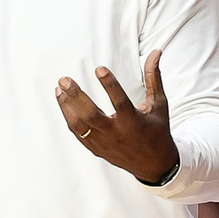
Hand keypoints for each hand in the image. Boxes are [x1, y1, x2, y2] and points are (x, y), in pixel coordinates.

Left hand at [54, 49, 177, 183]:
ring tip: (59, 88)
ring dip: (67, 106)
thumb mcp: (159, 104)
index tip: (99, 68)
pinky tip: (63, 101)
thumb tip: (156, 52)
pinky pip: (78, 133)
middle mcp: (117, 134)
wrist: (154, 165)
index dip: (110, 85)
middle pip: (91, 115)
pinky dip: (69, 117)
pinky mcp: (96, 149)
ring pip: (80, 125)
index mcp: (134, 122)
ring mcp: (104, 143)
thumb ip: (154, 77)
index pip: (120, 101)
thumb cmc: (157, 130)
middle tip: (64, 80)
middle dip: (76, 97)